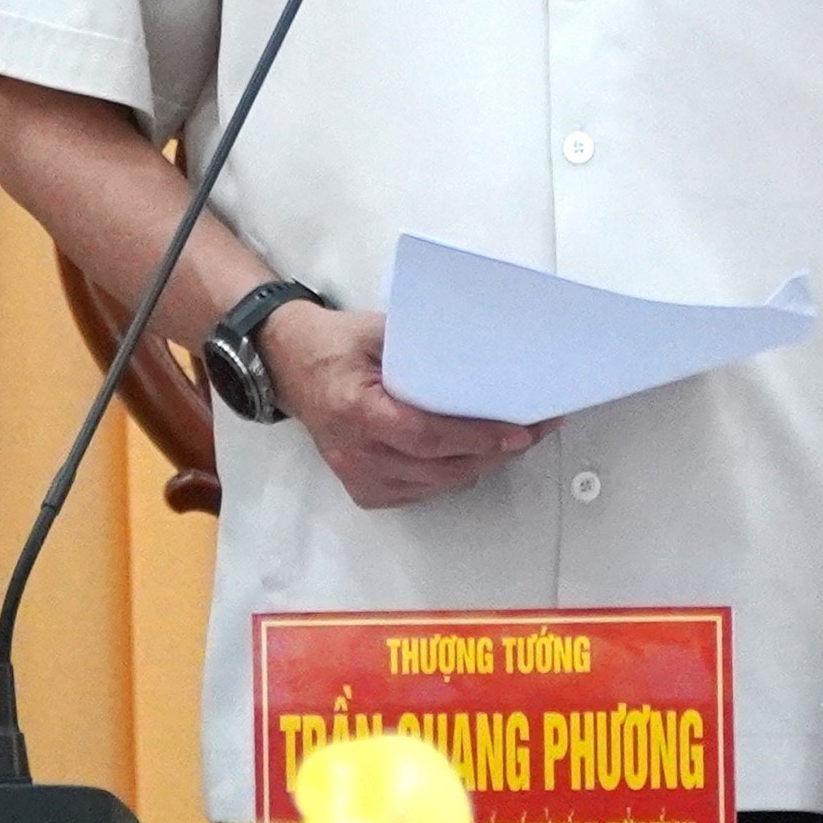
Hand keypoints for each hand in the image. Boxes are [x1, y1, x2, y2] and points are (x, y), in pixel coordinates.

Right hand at [266, 307, 541, 510]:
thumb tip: (482, 355)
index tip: (519, 431)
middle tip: (535, 430)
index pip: (427, 435)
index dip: (478, 437)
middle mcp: (355, 451)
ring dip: (479, 464)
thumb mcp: (376, 331)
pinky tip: (472, 454)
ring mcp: (358, 476)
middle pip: (441, 467)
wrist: (287, 365)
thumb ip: (423, 349)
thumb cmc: (333, 345)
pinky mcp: (363, 490)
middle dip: (494, 451)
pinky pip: (421, 491)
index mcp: (356, 410)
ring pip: (438, 484)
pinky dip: (451, 475)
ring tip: (512, 440)